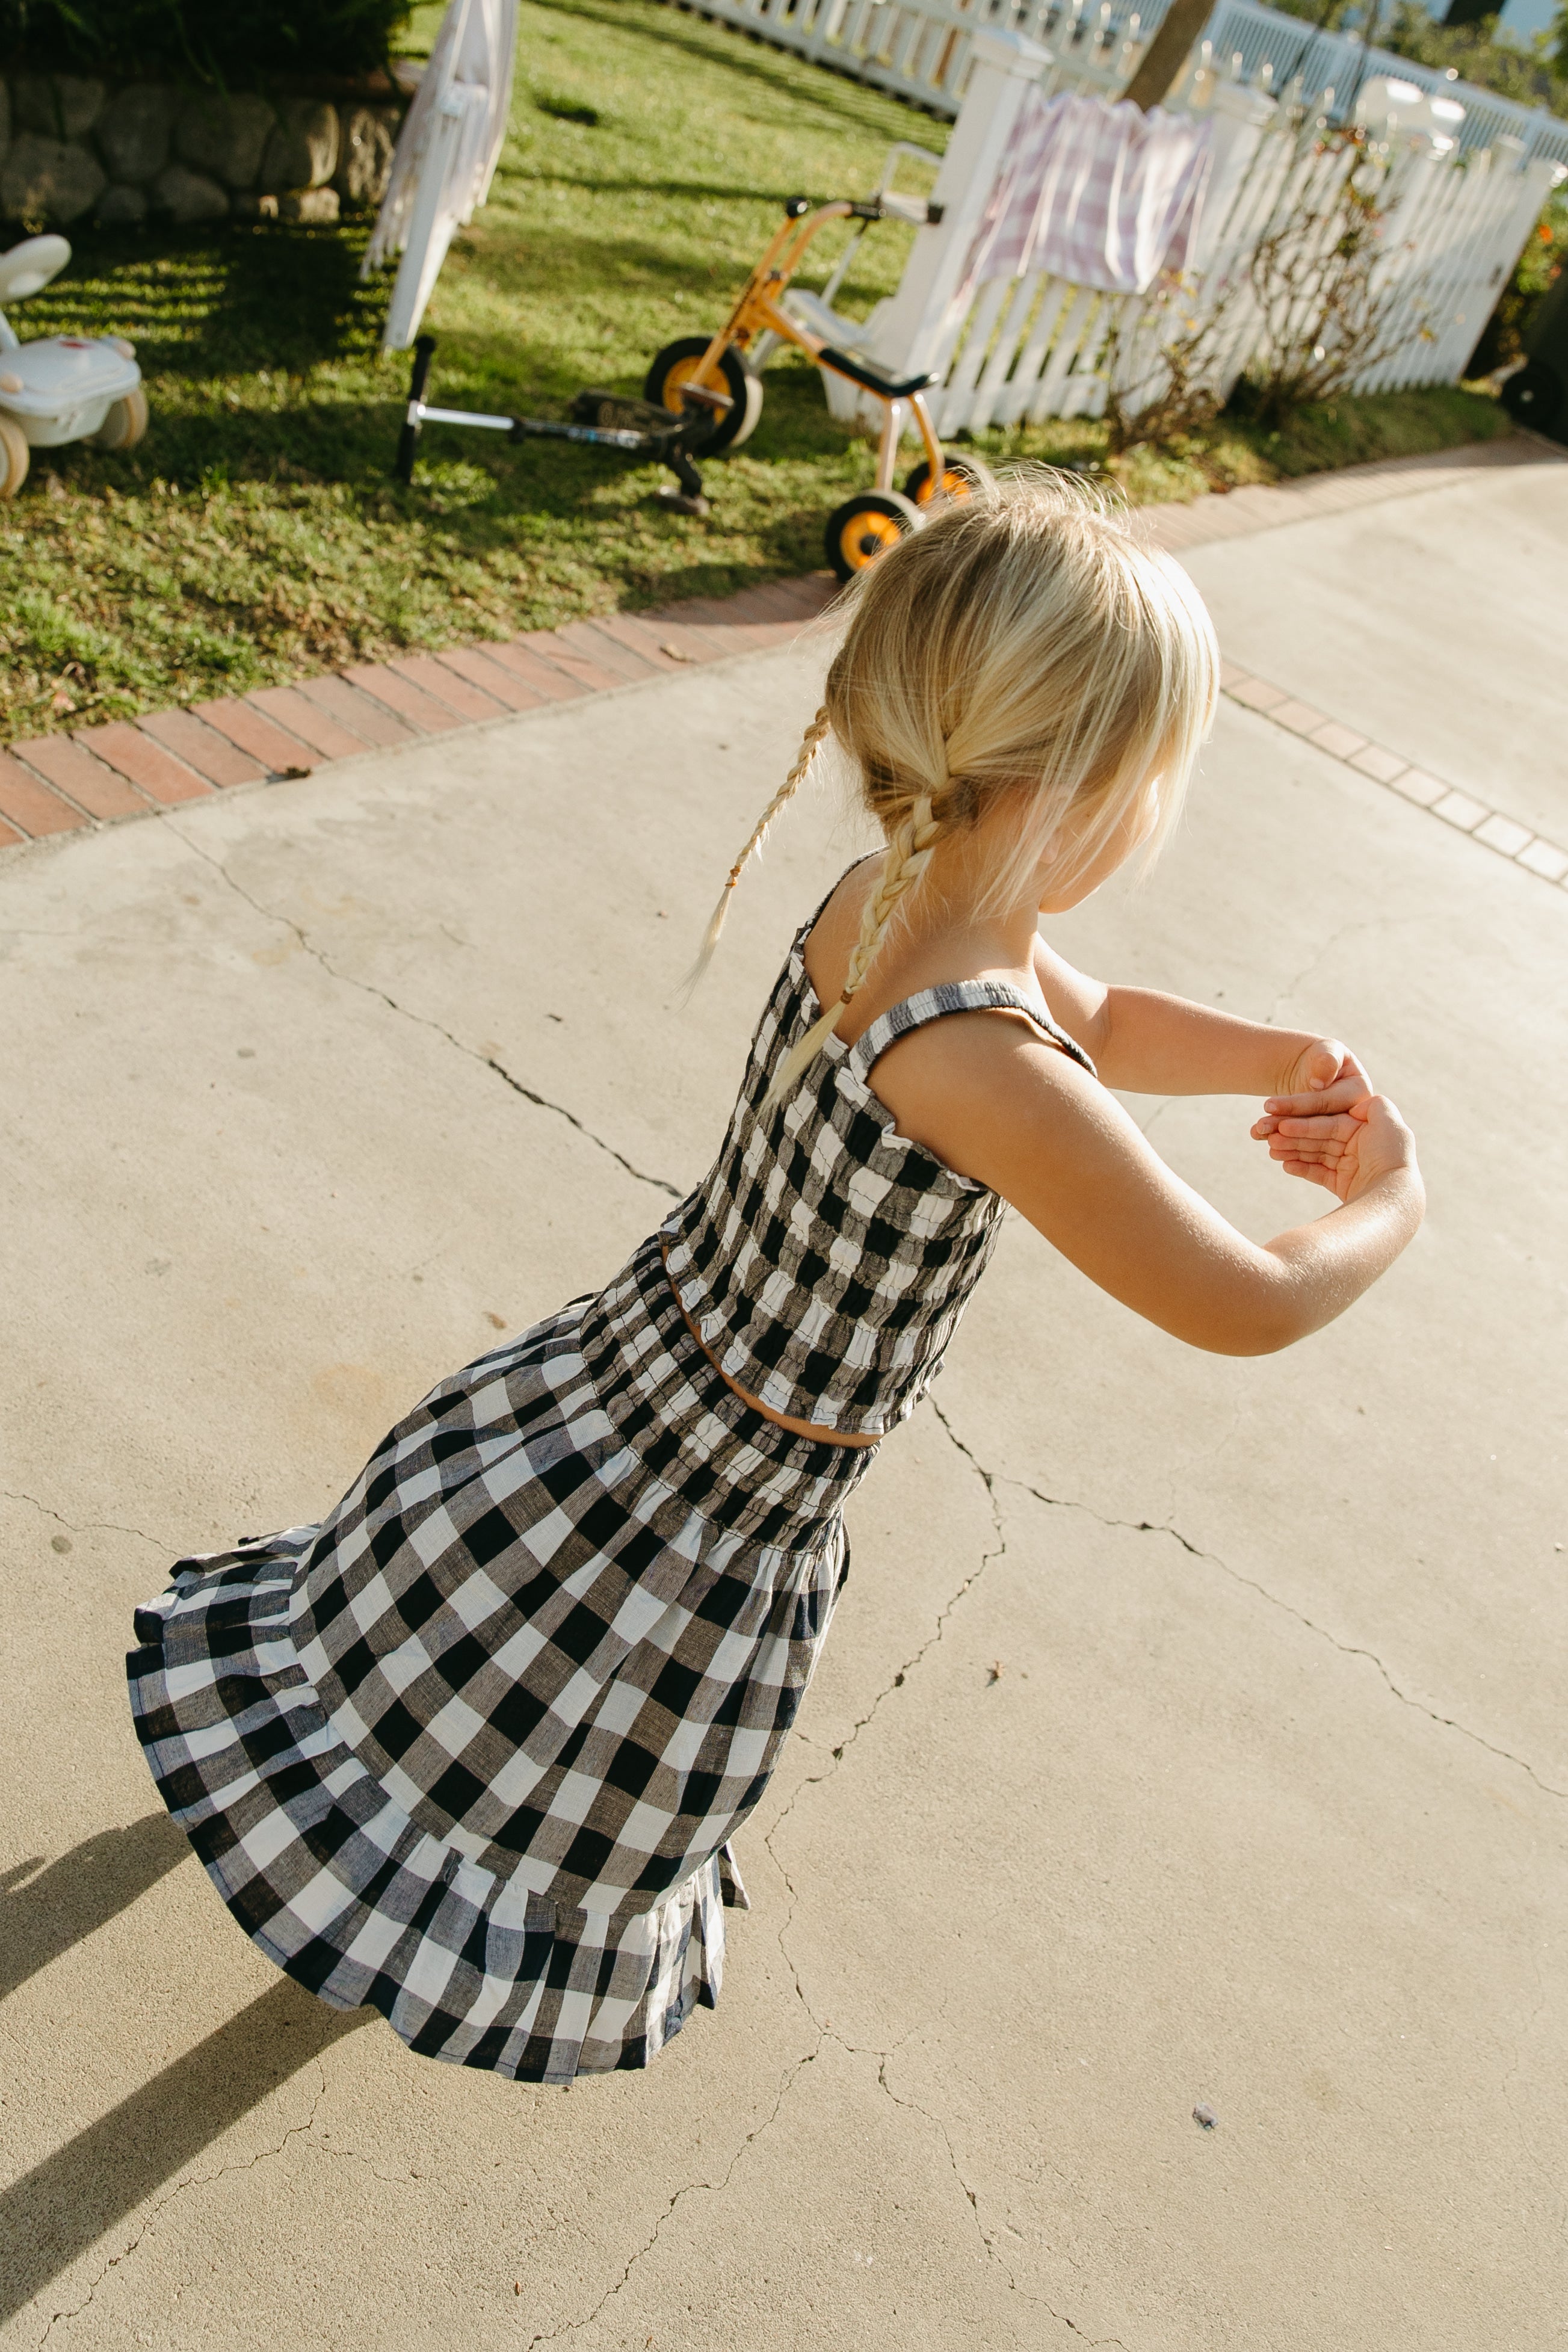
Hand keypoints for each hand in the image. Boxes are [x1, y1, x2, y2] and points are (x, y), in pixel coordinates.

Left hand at [1251, 1038, 1372, 1141]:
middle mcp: (1354, 1120)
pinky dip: (1280, 1140)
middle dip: (1285, 1124)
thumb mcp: (1328, 1051)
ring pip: (1306, 1138)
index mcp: (1361, 1097)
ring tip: (1256, 1131)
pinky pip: (1302, 1143)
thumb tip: (1318, 1083)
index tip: (1269, 1105)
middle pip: (1315, 1125)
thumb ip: (1327, 1061)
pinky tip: (1258, 1136)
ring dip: (1280, 1137)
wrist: (1314, 1072)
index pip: (1326, 1103)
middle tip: (1260, 1126)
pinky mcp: (1323, 1140)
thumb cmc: (1324, 1057)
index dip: (1298, 1104)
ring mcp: (1339, 1133)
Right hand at [1261, 1092, 1418, 1203]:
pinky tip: (1284, 1164)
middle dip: (1293, 1137)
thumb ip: (1374, 1106)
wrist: (1393, 1198)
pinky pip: (1318, 1174)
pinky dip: (1301, 1168)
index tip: (1282, 1123)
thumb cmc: (1390, 1157)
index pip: (1329, 1122)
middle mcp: (1358, 1147)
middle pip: (1319, 1139)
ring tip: (1271, 1150)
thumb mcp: (1388, 1122)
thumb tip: (1358, 1104)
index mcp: (1366, 1130)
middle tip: (1268, 1136)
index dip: (1305, 1123)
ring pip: (1315, 1155)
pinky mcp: (1343, 1185)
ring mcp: (1350, 1167)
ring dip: (1292, 1151)